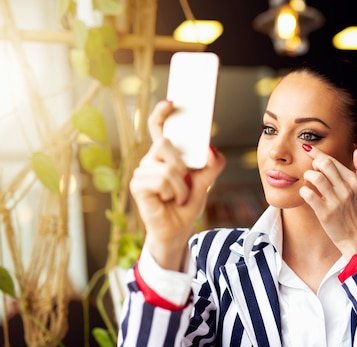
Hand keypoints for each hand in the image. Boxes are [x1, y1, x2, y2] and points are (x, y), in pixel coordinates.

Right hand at [130, 100, 225, 268]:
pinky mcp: (138, 185)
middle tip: (186, 181)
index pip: (158, 128)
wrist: (179, 229)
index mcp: (165, 155)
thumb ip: (213, 164)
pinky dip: (173, 191)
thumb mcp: (206, 181)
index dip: (162, 113)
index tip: (172, 102)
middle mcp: (150, 160)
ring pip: (168, 166)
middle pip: (165, 144)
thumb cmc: (187, 203)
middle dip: (182, 164)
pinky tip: (170, 200)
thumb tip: (211, 148)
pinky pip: (161, 179)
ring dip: (181, 185)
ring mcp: (141, 172)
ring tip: (178, 196)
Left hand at [299, 145, 356, 257]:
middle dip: (314, 163)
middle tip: (312, 170)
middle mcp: (346, 189)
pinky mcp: (325, 213)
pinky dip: (304, 191)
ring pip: (315, 177)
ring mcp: (336, 201)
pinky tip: (306, 194)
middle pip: (324, 164)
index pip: (333, 160)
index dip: (318, 154)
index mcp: (355, 181)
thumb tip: (356, 150)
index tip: (308, 149)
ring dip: (308, 176)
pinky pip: (309, 195)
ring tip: (309, 181)